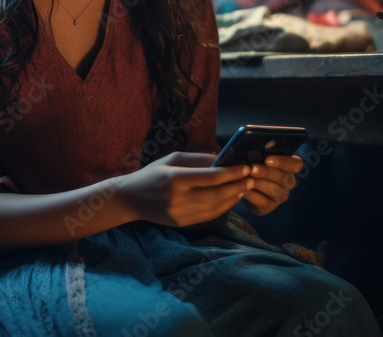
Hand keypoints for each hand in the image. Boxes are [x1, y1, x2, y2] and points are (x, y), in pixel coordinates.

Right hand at [115, 151, 253, 227]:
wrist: (131, 198)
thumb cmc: (152, 174)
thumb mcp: (172, 159)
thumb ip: (197, 159)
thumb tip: (222, 159)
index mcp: (175, 179)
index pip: (210, 177)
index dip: (231, 173)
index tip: (246, 168)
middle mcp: (179, 198)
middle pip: (216, 194)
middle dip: (237, 186)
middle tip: (251, 178)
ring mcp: (181, 213)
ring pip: (215, 208)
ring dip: (233, 198)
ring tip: (244, 188)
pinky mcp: (182, 223)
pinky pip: (209, 216)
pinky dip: (223, 207)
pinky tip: (231, 199)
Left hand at [242, 154, 302, 215]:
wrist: (244, 185)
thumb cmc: (253, 166)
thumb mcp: (257, 158)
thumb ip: (259, 154)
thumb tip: (253, 150)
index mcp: (289, 167)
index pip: (296, 164)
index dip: (284, 162)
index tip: (268, 160)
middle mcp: (289, 182)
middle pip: (283, 177)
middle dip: (267, 173)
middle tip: (253, 169)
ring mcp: (280, 196)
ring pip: (275, 190)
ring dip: (259, 184)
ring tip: (247, 179)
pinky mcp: (269, 206)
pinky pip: (263, 201)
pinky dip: (252, 195)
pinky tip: (243, 190)